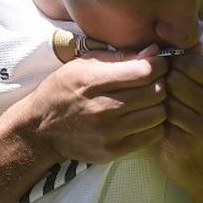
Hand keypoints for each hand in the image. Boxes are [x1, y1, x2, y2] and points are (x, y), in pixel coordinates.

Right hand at [23, 45, 168, 163]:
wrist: (41, 129)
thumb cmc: (64, 89)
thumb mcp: (84, 64)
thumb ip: (121, 57)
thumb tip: (155, 51)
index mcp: (93, 81)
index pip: (145, 71)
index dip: (159, 65)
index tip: (157, 64)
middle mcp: (101, 108)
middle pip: (156, 93)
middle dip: (161, 84)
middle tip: (154, 82)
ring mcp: (108, 133)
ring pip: (158, 115)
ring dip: (159, 105)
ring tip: (148, 100)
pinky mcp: (112, 151)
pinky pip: (152, 136)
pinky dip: (154, 125)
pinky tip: (143, 118)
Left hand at [159, 49, 202, 188]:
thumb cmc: (198, 121)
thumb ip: (196, 66)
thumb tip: (189, 37)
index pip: (192, 61)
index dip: (173, 64)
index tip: (167, 72)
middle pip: (177, 79)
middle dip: (163, 83)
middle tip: (160, 91)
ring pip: (167, 98)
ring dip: (159, 102)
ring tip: (160, 107)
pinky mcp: (191, 142)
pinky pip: (163, 119)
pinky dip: (157, 119)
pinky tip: (159, 123)